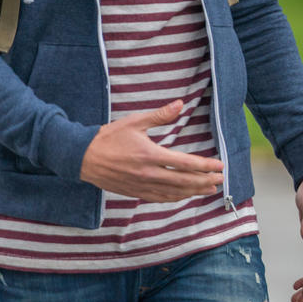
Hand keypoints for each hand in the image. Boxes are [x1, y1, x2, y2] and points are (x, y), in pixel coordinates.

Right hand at [80, 100, 222, 201]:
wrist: (81, 156)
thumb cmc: (109, 137)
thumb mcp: (135, 122)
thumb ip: (160, 115)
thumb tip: (181, 103)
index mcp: (151, 155)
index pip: (185, 164)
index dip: (205, 166)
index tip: (220, 166)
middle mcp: (148, 174)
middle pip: (184, 181)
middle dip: (205, 180)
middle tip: (221, 180)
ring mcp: (141, 185)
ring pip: (174, 192)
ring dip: (194, 192)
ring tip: (210, 190)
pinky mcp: (134, 192)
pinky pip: (159, 198)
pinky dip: (176, 198)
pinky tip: (185, 196)